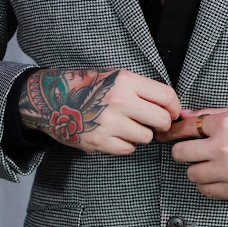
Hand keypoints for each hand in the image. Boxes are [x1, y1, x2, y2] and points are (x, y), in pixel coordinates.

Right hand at [19, 68, 180, 154]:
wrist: (52, 99)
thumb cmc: (89, 87)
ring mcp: (109, 123)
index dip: (175, 107)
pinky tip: (116, 135)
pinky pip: (128, 149)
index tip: (173, 113)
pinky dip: (126, 145)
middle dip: (162, 125)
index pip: (166, 96)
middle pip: (161, 120)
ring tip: (129, 127)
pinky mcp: (99, 142)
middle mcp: (120, 101)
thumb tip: (172, 107)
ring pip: (146, 137)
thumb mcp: (116, 77)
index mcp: (126, 81)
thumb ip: (142, 89)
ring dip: (142, 135)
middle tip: (156, 124)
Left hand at [156, 107, 227, 198]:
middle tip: (190, 150)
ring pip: (191, 174)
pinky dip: (207, 184)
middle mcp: (223, 147)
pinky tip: (218, 176)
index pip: (184, 128)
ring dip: (196, 169)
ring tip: (209, 163)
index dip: (172, 132)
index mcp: (224, 123)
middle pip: (181, 153)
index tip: (165, 135)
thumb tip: (183, 116)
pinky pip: (206, 191)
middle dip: (183, 151)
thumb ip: (209, 115)